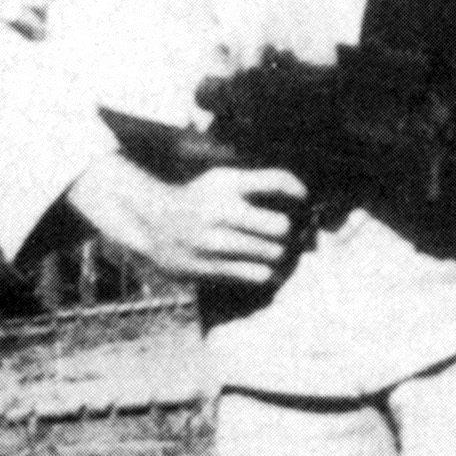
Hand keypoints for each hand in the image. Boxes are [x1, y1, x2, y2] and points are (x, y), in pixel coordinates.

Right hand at [65, 152, 307, 286]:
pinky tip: (259, 265)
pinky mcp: (209, 267)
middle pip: (281, 226)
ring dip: (277, 253)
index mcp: (226, 183)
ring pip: (273, 253)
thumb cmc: (200, 200)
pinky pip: (257, 275)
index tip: (301, 198)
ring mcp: (213, 241)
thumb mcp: (224, 180)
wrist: (152, 224)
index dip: (297, 189)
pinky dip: (266, 271)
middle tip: (282, 233)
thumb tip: (303, 194)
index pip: (276, 181)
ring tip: (270, 249)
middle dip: (286, 231)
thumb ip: (261, 183)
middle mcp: (220, 210)